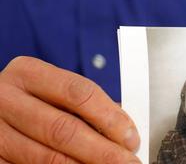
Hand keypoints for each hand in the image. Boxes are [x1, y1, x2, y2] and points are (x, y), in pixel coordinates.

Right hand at [0, 57, 139, 163]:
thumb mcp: (51, 89)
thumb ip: (83, 105)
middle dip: (102, 150)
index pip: (79, 92)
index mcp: (27, 73)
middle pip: (64, 129)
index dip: (110, 117)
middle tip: (128, 162)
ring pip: (46, 157)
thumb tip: (123, 132)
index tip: (131, 137)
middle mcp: (6, 99)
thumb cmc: (30, 99)